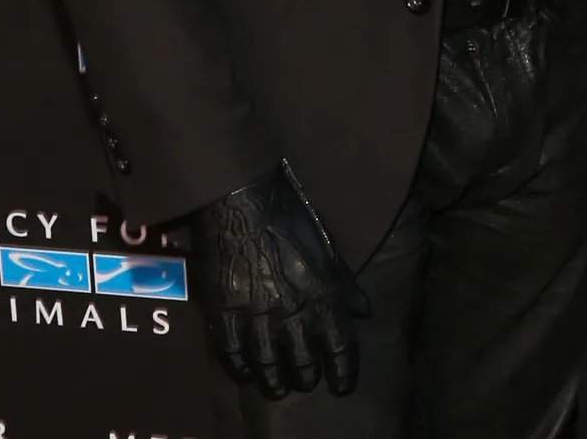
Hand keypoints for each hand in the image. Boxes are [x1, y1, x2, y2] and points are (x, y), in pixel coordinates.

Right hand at [191, 161, 369, 398]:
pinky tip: (245, 373)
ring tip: (278, 388)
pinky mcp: (222, 312)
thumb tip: (363, 310)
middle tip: (307, 381)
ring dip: (275, 381)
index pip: (339, 345)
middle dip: (307, 375)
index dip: (343, 370)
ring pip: (267, 365)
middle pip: (302, 361)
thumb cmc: (289, 215)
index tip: (343, 386)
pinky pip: (232, 354)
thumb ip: (343, 282)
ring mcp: (254, 314)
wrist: (240, 198)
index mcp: (322, 292)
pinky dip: (239, 368)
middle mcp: (291, 310)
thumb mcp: (325, 245)